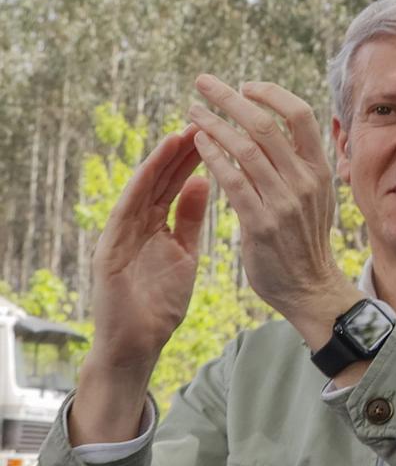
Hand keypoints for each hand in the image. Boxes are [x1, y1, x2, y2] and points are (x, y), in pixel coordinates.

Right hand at [86, 129, 209, 375]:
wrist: (137, 344)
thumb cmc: (160, 302)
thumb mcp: (184, 253)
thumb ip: (190, 219)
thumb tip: (205, 181)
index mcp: (156, 226)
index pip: (177, 183)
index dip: (195, 157)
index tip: (217, 131)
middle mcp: (136, 225)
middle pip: (161, 180)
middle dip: (180, 151)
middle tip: (202, 120)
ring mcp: (120, 236)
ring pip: (142, 190)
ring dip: (159, 163)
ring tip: (179, 135)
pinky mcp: (108, 252)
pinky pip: (125, 215)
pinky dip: (138, 191)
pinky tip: (152, 169)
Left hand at [187, 75, 354, 343]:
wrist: (310, 287)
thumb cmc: (305, 239)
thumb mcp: (316, 195)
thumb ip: (300, 165)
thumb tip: (281, 130)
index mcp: (320, 169)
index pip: (300, 115)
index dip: (271, 93)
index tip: (246, 85)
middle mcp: (305, 180)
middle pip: (267, 124)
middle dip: (230, 98)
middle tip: (203, 82)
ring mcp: (284, 201)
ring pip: (246, 148)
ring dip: (214, 124)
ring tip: (192, 111)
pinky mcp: (261, 223)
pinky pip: (233, 181)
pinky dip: (213, 157)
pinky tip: (197, 144)